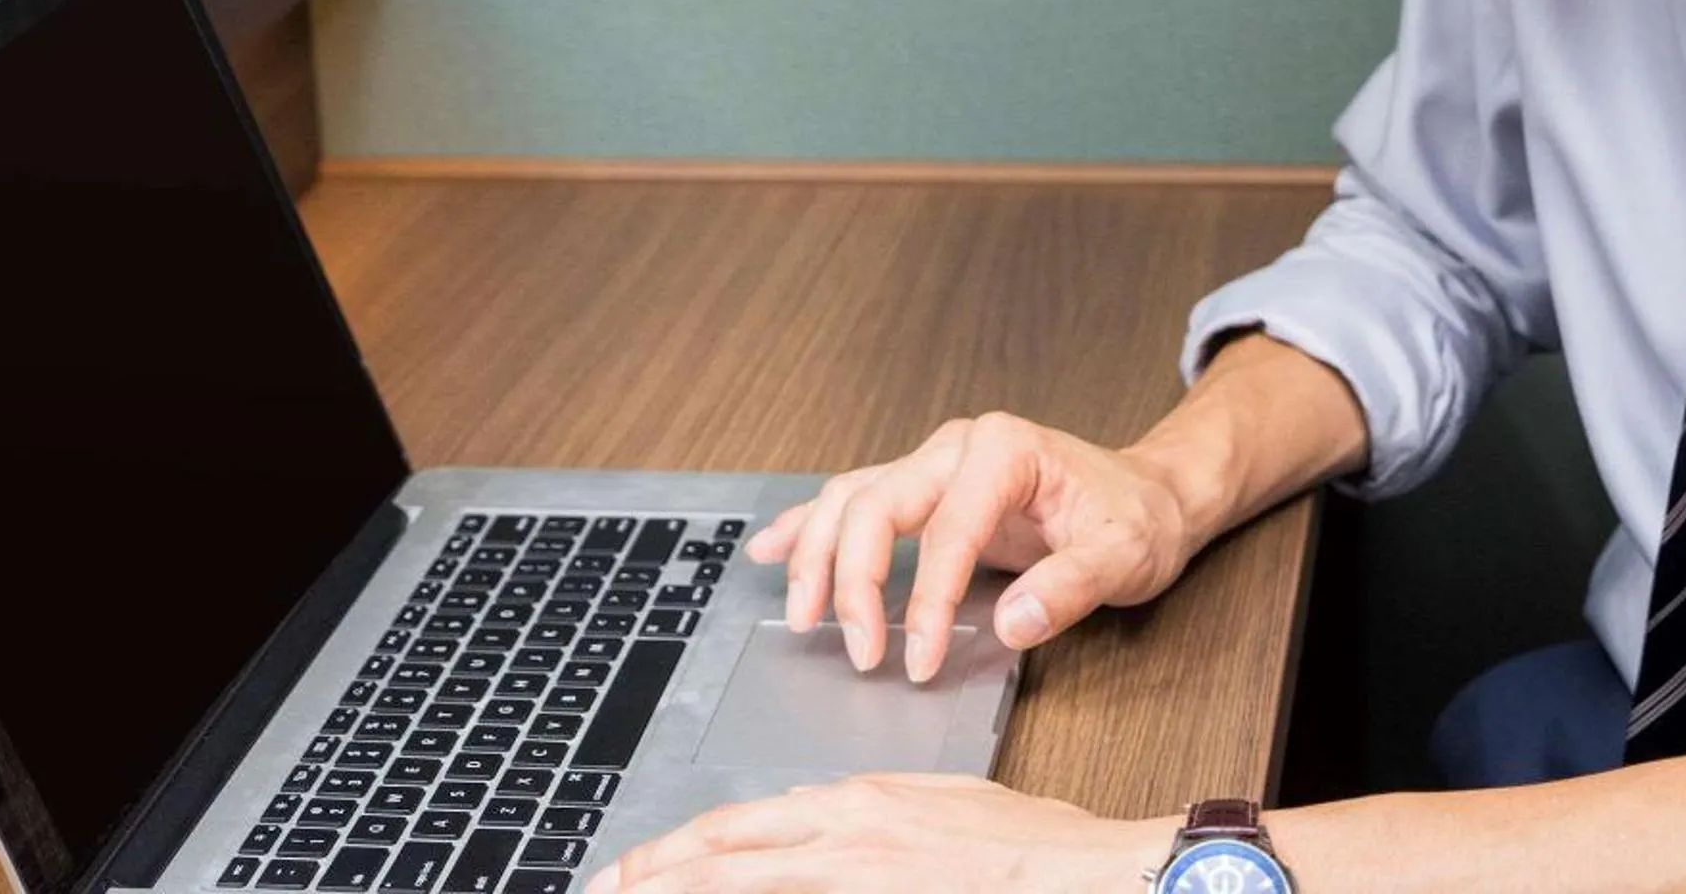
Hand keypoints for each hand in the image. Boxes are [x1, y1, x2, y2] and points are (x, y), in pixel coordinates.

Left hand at [583, 773, 1174, 892]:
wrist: (1083, 872)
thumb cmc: (1028, 843)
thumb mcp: (937, 803)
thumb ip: (868, 814)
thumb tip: (815, 823)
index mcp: (854, 802)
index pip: (739, 826)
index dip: (675, 851)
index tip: (633, 872)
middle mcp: (843, 834)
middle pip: (720, 855)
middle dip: (652, 877)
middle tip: (602, 893)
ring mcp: (859, 874)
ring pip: (742, 886)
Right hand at [747, 411, 1205, 682]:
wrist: (1146, 495)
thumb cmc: (1133, 518)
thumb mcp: (1123, 555)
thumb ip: (1069, 588)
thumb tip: (1014, 623)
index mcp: (1003, 451)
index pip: (946, 532)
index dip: (928, 602)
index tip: (923, 661)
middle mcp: (956, 448)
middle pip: (875, 504)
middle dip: (854, 582)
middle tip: (862, 653)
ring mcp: (934, 464)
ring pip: (850, 499)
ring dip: (818, 556)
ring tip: (802, 617)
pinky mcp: (925, 490)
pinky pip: (854, 500)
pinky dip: (810, 526)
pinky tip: (772, 548)